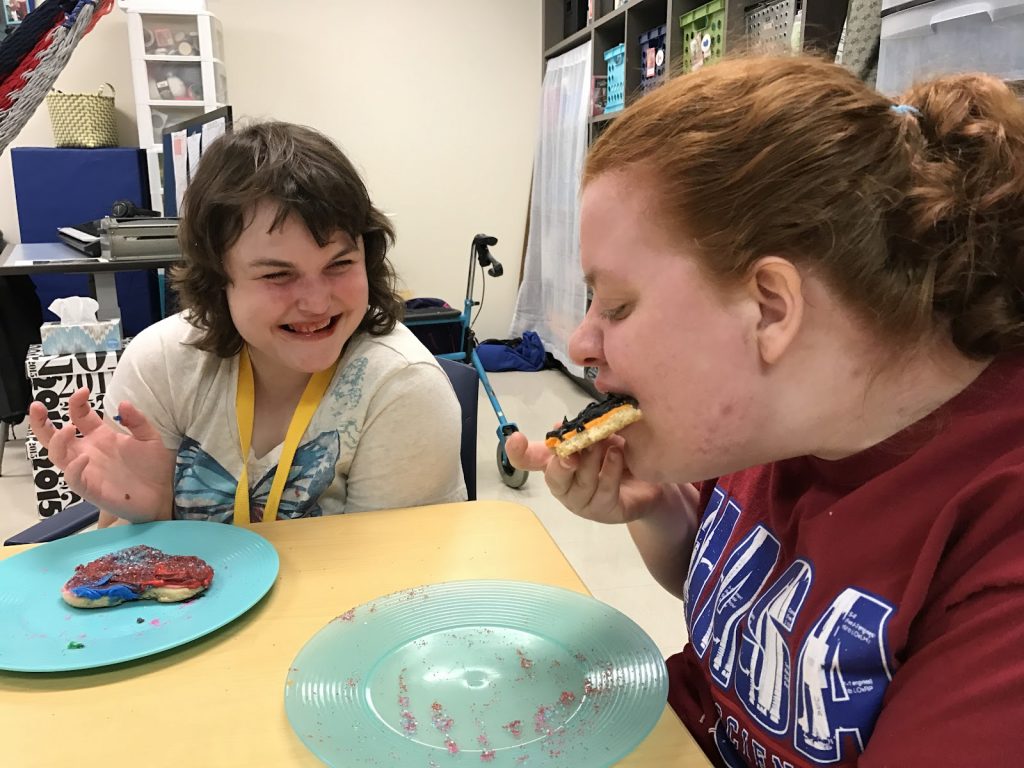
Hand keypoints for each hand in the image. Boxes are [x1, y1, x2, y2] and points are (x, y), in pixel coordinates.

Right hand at [28, 388, 174, 522]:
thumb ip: (137, 421)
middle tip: (37, 406)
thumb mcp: (150, 438)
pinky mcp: (90, 488)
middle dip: (41, 422)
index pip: (79, 416)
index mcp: (100, 436)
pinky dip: (74, 468)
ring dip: (57, 442)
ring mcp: (87, 470)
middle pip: (55, 436)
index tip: (83, 391)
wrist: (161, 496)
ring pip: (58, 456)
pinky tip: (83, 458)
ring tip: (67, 429)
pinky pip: (73, 479)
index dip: (76, 402)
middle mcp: (88, 451)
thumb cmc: (153, 468)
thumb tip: (123, 403)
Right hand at [505, 431, 661, 524]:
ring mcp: (584, 503)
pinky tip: (618, 455)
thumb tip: (563, 426)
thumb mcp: (602, 435)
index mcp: (558, 463)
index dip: (517, 452)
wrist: (652, 481)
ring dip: (592, 461)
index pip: (529, 461)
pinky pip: (604, 492)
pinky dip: (610, 471)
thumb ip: (584, 431)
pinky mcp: (605, 511)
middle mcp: (566, 486)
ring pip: (581, 484)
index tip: (515, 438)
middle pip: (553, 478)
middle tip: (572, 450)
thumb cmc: (620, 455)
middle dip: (560, 463)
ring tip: (606, 443)